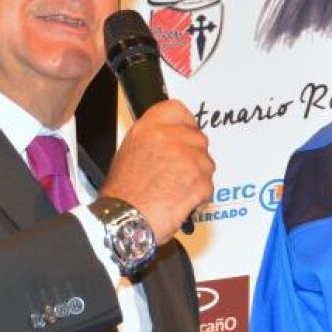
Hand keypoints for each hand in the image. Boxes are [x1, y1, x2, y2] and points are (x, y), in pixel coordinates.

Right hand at [101, 100, 214, 243]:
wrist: (124, 221)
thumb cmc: (123, 195)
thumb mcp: (129, 152)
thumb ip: (153, 139)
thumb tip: (169, 137)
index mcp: (149, 128)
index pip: (178, 110)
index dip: (185, 123)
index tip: (186, 131)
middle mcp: (170, 138)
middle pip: (198, 138)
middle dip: (193, 156)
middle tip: (178, 172)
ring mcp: (188, 158)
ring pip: (207, 163)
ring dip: (197, 177)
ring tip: (174, 189)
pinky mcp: (200, 180)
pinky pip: (209, 185)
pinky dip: (199, 195)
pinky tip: (180, 200)